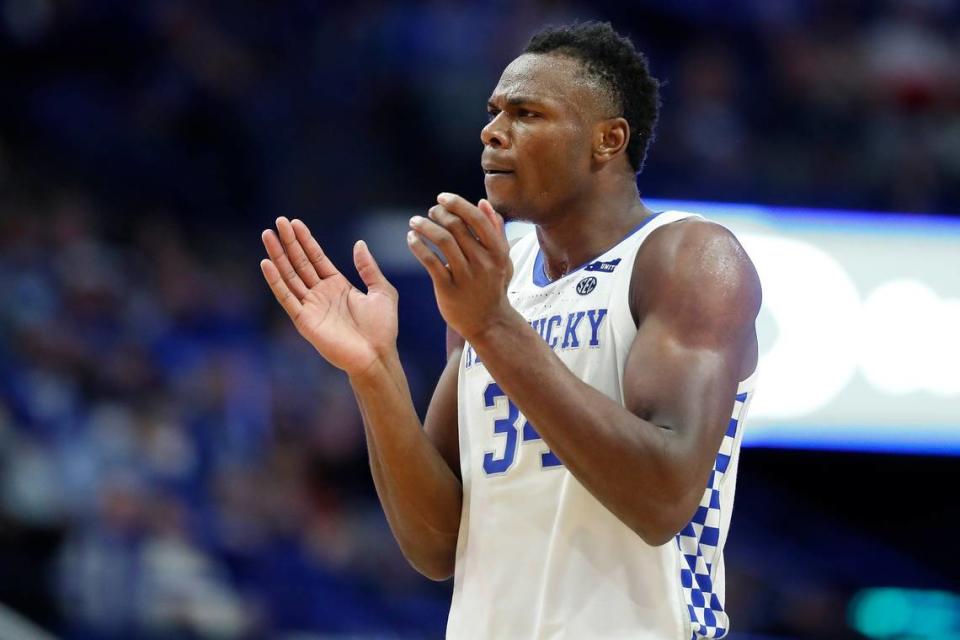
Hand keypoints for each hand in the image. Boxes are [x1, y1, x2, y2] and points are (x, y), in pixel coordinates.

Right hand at [260, 217, 397, 376]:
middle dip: (289, 242)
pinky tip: (267, 263)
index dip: (305, 241)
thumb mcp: (381, 291)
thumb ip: (369, 268)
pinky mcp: (304, 320)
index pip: (316, 258)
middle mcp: (321, 294)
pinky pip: (286, 297)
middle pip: (300, 263)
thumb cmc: (382, 329)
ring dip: (278, 256)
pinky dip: (275, 281)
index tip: (294, 223)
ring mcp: (311, 306)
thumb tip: (359, 244)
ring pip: (290, 276)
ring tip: (268, 235)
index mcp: (338, 286)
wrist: (377, 356)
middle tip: (278, 221)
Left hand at [407, 194, 517, 339]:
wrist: (489, 322)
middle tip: (430, 212)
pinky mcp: (448, 288)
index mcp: (497, 251)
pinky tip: (411, 239)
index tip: (442, 197)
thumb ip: (496, 231)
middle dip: (439, 213)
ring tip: (415, 222)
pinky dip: (418, 246)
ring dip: (425, 226)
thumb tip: (483, 202)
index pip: (477, 219)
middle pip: (457, 226)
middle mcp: (482, 261)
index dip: (458, 203)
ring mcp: (465, 276)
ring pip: (443, 240)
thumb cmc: (494, 287)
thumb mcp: (503, 259)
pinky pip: (430, 261)